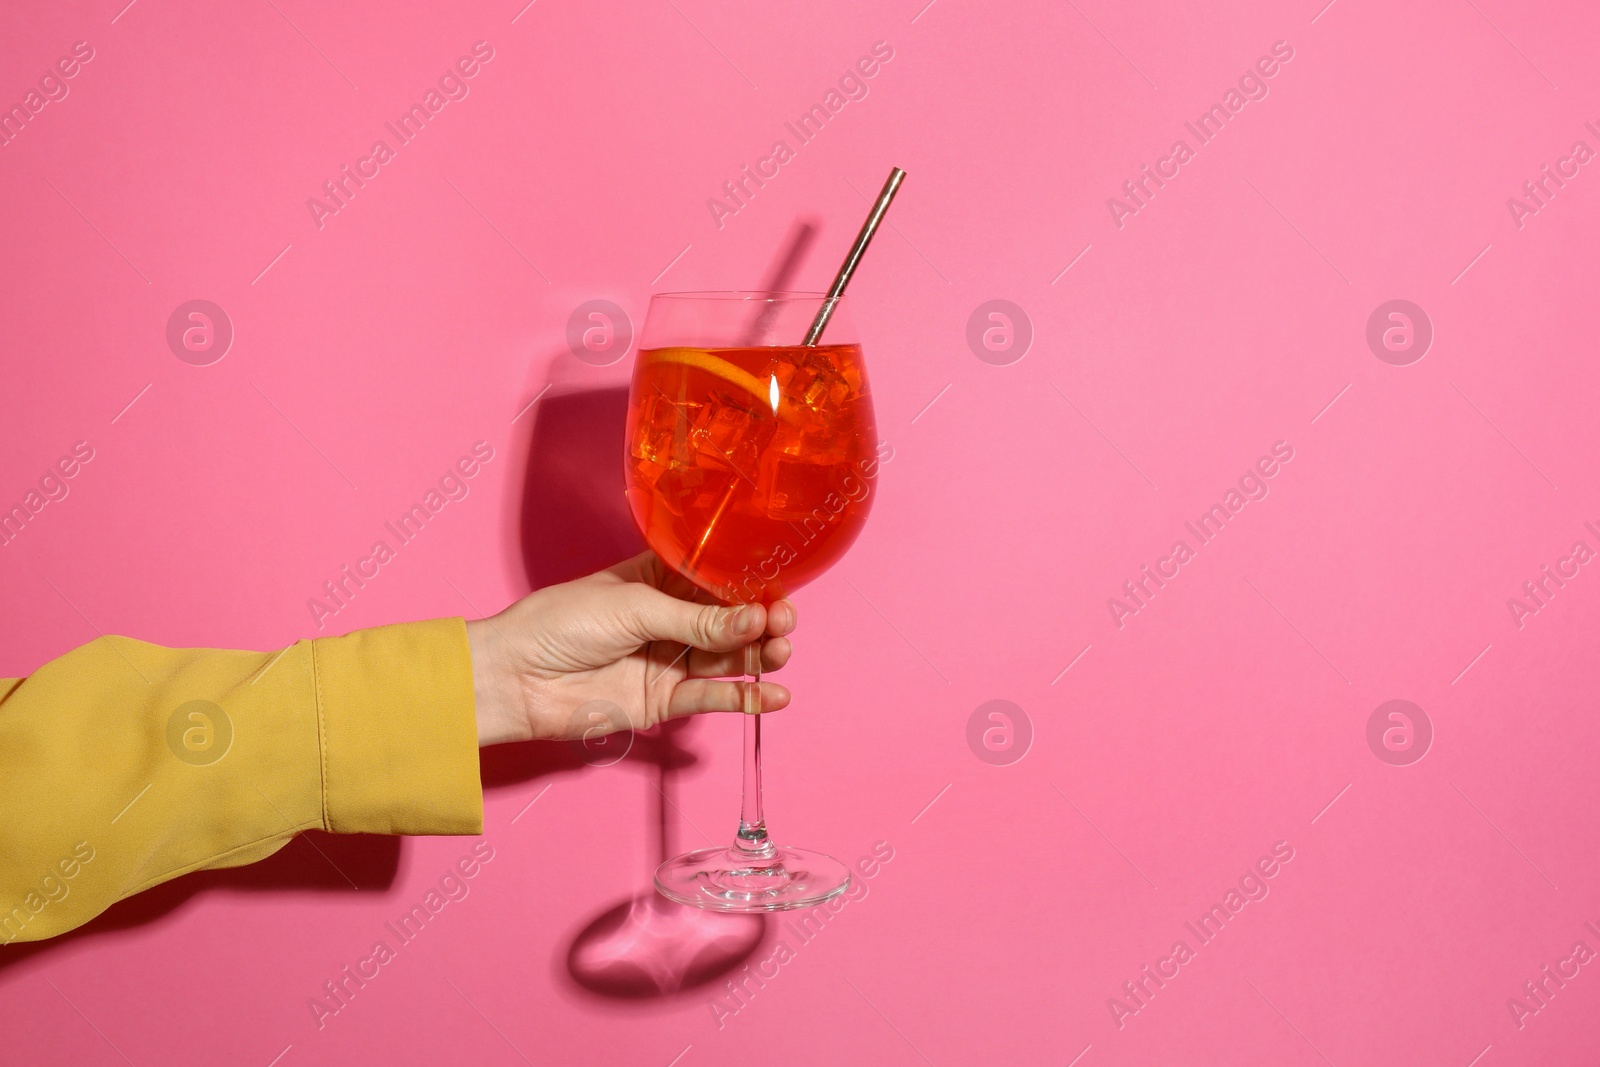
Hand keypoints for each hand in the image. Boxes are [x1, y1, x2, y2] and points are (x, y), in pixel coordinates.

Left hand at [464, 551, 795, 745]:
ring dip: (760, 656)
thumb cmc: (561, 623)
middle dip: (764, 621)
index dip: (751, 584)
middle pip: (731, 619)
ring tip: (781, 652)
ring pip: (728, 657)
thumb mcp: (634, 607)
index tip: (779, 588)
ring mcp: (670, 660)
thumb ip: (696, 619)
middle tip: (783, 623)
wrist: (516, 678)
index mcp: (660, 578)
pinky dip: (745, 698)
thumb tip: (755, 618)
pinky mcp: (664, 701)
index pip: (718, 579)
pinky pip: (713, 697)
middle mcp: (671, 617)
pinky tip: (775, 696)